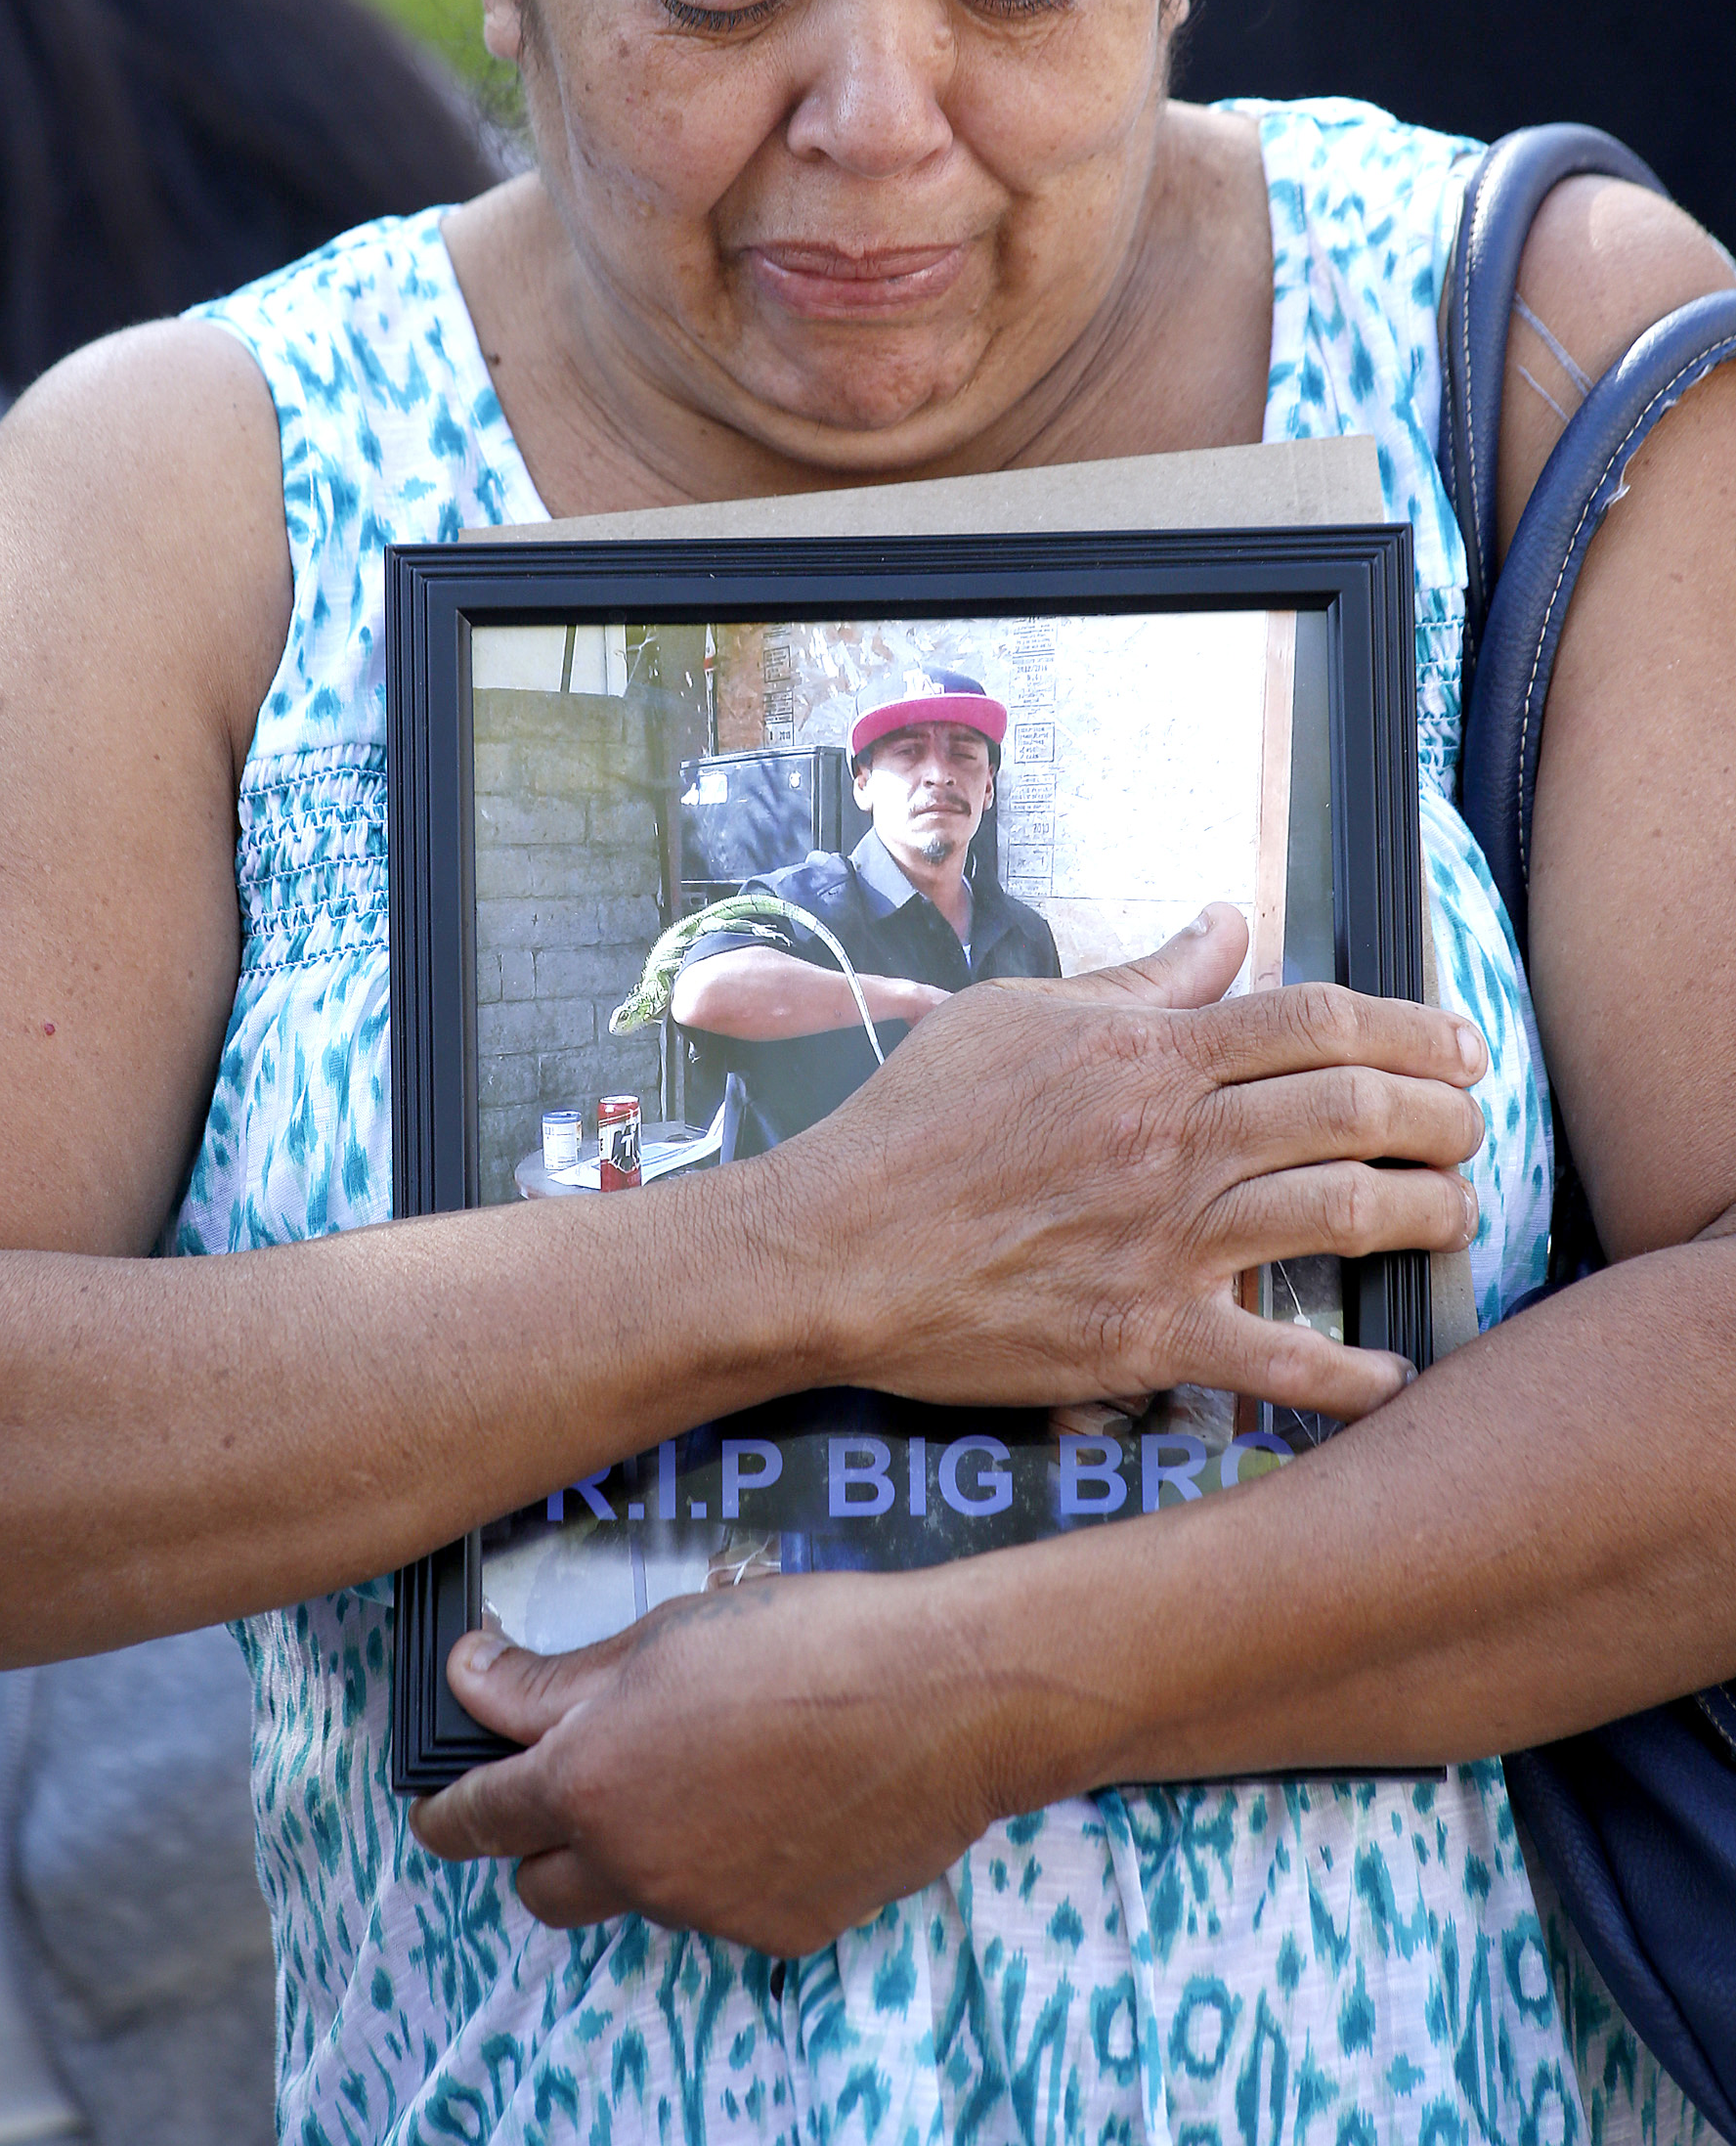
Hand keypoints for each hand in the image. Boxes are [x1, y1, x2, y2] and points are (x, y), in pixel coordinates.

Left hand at [411, 1579, 999, 1953]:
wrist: (941, 1699)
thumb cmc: (806, 1642)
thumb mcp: (663, 1634)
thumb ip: (555, 1679)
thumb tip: (474, 1679)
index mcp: (590, 1782)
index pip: (475, 1818)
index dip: (445, 1807)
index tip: (439, 1794)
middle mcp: (638, 1865)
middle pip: (540, 1888)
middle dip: (538, 1842)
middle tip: (574, 1779)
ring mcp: (709, 1911)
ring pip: (639, 1891)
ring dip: (643, 1845)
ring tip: (712, 1761)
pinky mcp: (779, 1932)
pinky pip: (722, 1905)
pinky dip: (727, 1862)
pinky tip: (779, 1795)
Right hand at [773, 903, 1482, 1421]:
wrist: (832, 1249)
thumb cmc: (913, 1124)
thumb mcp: (1017, 1014)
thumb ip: (1138, 979)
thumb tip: (1223, 928)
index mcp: (1146, 1055)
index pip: (1314, 1019)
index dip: (1409, 1026)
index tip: (1457, 1045)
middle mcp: (1173, 1140)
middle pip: (1353, 1108)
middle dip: (1441, 1114)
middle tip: (1473, 1127)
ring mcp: (1166, 1241)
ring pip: (1339, 1213)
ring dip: (1424, 1214)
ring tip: (1455, 1215)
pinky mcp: (1145, 1336)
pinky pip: (1276, 1361)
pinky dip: (1350, 1378)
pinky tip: (1395, 1377)